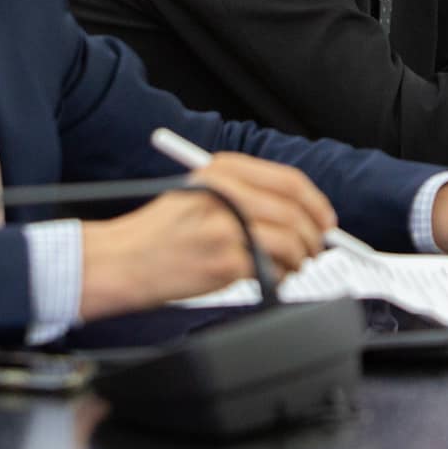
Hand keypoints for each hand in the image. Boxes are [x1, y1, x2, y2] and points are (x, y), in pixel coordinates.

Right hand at [77, 153, 335, 319]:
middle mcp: (227, 194)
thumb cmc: (158, 232)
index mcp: (222, 171)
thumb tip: (300, 211)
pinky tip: (273, 277)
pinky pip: (275, 269)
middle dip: (315, 233)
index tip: (325, 218)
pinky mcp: (226, 262)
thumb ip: (246, 194)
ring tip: (294, 265)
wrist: (122, 261)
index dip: (316, 203)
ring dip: (302, 257)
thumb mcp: (198, 191)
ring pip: (292, 240)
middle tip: (317, 247)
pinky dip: (283, 275)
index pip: (289, 181)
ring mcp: (228, 228)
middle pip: (296, 211)